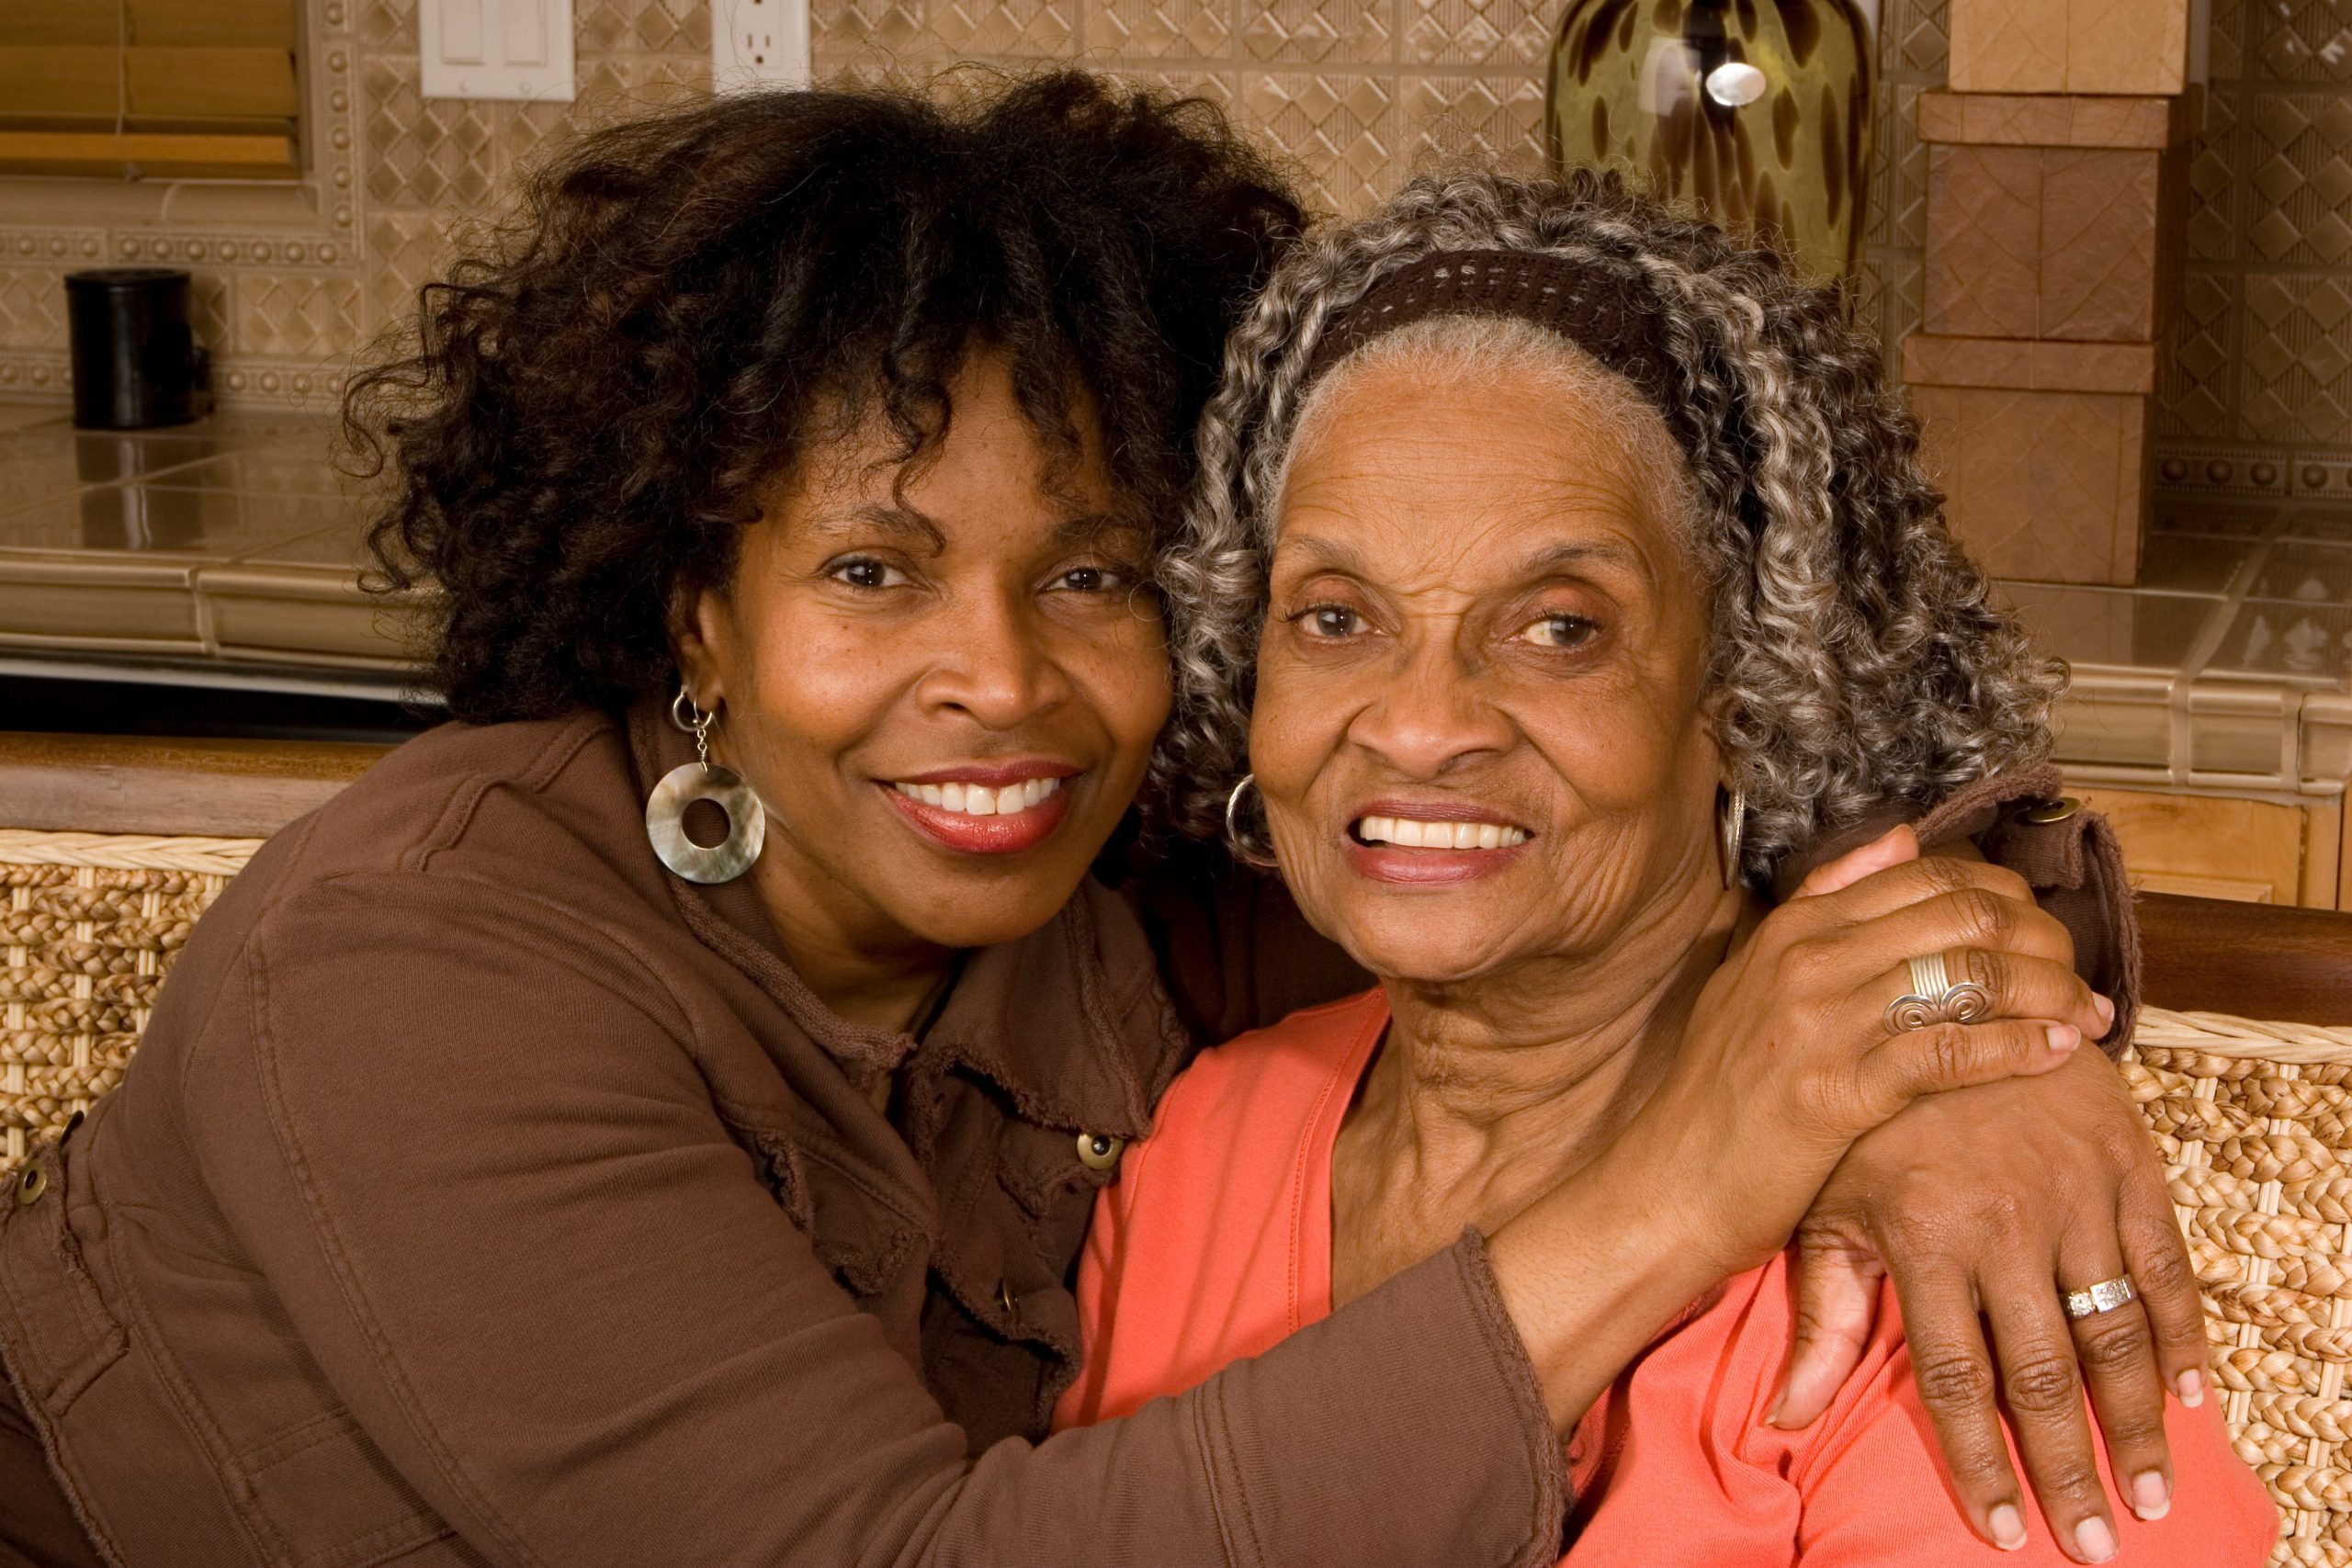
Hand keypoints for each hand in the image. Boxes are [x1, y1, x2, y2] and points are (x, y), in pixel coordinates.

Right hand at [1622, 827, 2113, 1279]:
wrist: (1671, 1185)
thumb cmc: (1723, 1094)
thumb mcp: (1755, 979)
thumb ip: (1824, 905)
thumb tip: (1901, 837)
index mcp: (1795, 927)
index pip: (1928, 875)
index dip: (2007, 897)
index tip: (2047, 934)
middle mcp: (1809, 960)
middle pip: (1962, 915)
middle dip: (2044, 941)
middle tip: (2083, 979)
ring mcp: (1821, 1023)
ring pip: (1967, 974)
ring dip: (2048, 992)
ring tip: (2089, 1018)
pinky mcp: (1837, 1092)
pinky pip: (1951, 1050)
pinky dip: (2018, 1047)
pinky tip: (2056, 1053)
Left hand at [1775, 1049, 2206, 1562]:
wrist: (1943, 992)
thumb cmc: (1870, 1116)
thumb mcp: (1830, 1204)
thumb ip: (1823, 1315)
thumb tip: (1781, 1419)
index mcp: (1925, 1233)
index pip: (1958, 1376)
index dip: (1981, 1463)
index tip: (2004, 1534)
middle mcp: (2005, 1220)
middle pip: (2046, 1373)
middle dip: (2070, 1469)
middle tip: (2094, 1546)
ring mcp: (2073, 1192)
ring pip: (2115, 1332)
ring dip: (2136, 1425)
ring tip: (2148, 1498)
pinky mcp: (2126, 1163)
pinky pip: (2167, 1266)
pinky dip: (2183, 1338)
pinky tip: (2192, 1400)